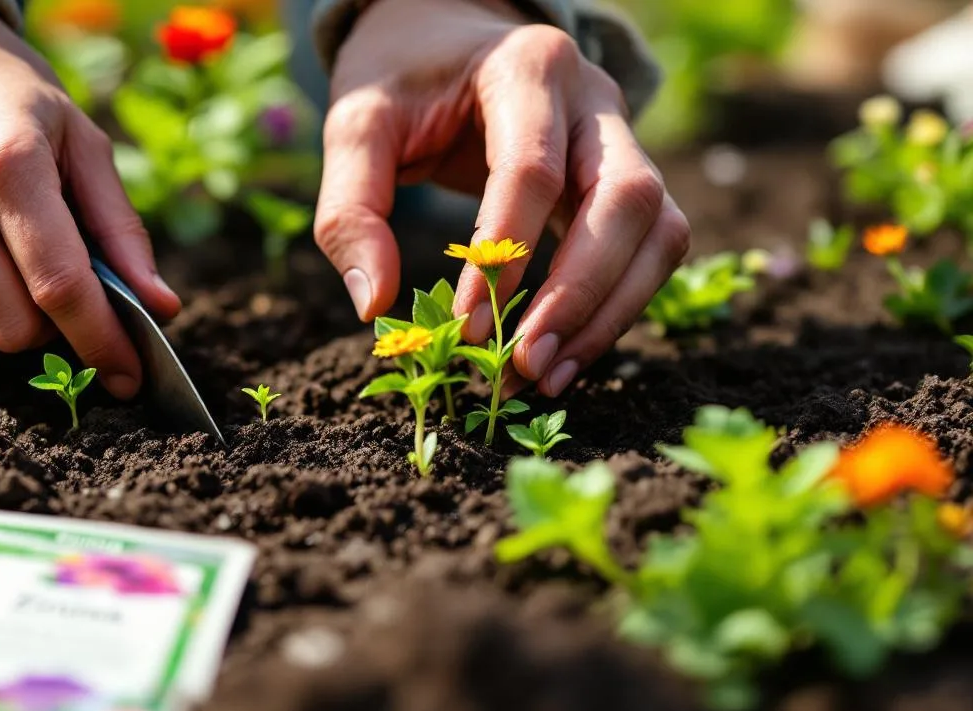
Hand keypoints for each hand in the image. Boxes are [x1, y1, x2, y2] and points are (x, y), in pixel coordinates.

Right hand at [0, 1, 179, 398]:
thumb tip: (162, 308)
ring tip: (16, 251)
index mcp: (9, 167)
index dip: (101, 341)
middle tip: (71, 292)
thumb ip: (121, 230)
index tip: (130, 376)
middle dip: (56, 329)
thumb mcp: (80, 141)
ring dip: (13, 312)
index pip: (61, 285)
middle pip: (16, 326)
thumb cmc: (11, 98)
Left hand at [315, 0, 689, 396]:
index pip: (533, 170)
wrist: (445, 34)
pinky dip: (615, 309)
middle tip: (524, 365)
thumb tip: (375, 307)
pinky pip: (651, 250)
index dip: (504, 257)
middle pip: (627, 200)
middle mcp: (594, 99)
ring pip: (660, 231)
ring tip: (545, 377)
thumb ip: (350, 209)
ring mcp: (623, 139)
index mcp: (528, 67)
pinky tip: (562, 355)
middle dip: (580, 293)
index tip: (465, 329)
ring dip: (610, 313)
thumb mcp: (355, 125)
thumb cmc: (401, 80)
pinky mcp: (628, 181)